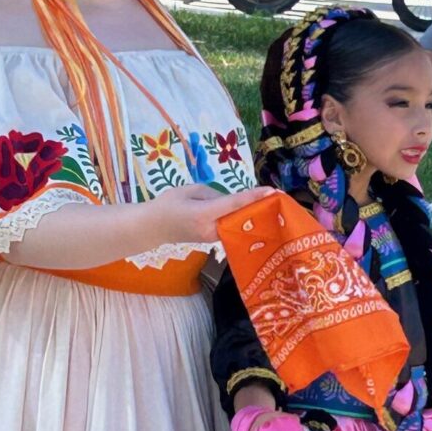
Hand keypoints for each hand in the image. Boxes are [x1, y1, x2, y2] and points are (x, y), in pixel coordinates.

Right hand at [153, 184, 276, 243]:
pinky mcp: (212, 240)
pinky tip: (252, 212)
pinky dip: (241, 220)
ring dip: (252, 215)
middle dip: (258, 208)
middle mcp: (211, 230)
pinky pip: (230, 228)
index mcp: (204, 214)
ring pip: (237, 225)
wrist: (153, 227)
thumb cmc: (168, 204)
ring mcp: (212, 238)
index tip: (272, 192)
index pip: (233, 205)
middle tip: (278, 197)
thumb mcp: (191, 190)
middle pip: (240, 218)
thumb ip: (214, 194)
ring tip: (269, 203)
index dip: (253, 197)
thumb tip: (230, 201)